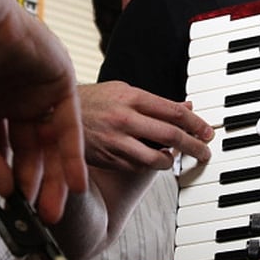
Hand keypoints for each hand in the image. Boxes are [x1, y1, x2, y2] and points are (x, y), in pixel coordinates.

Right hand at [0, 4, 85, 222]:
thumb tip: (5, 190)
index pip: (1, 152)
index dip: (7, 180)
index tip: (13, 211)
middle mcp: (13, 102)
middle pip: (30, 152)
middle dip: (35, 186)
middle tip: (41, 220)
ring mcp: (38, 92)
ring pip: (51, 144)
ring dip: (56, 179)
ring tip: (55, 213)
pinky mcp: (61, 83)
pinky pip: (70, 127)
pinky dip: (73, 156)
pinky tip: (76, 185)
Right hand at [80, 81, 212, 171]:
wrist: (51, 117)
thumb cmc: (91, 101)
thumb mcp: (121, 92)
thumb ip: (154, 102)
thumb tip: (187, 105)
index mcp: (131, 97)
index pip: (174, 111)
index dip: (196, 123)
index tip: (208, 131)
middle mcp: (125, 119)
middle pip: (171, 135)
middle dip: (195, 145)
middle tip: (206, 151)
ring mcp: (116, 141)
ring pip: (156, 158)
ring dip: (172, 161)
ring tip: (177, 159)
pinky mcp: (108, 159)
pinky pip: (138, 167)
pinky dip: (150, 166)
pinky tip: (154, 161)